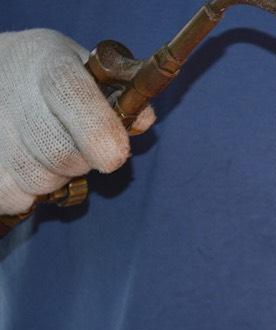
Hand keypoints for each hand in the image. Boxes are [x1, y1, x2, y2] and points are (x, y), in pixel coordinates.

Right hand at [0, 29, 154, 214]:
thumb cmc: (56, 78)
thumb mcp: (91, 71)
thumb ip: (122, 96)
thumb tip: (141, 121)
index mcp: (50, 64)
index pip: (70, 94)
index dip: (96, 128)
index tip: (115, 157)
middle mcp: (14, 90)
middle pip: (58, 151)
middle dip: (81, 162)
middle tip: (79, 149)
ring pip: (36, 178)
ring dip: (55, 179)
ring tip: (49, 154)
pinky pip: (9, 196)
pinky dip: (26, 194)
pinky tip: (28, 169)